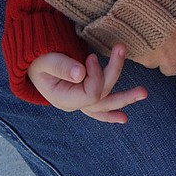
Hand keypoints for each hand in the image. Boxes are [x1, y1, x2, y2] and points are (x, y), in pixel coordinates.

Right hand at [27, 44, 146, 123]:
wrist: (31, 61)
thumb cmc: (37, 58)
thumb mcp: (45, 60)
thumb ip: (62, 65)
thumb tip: (81, 73)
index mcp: (63, 99)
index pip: (91, 93)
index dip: (96, 75)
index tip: (92, 57)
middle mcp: (73, 103)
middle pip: (102, 99)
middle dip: (123, 94)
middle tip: (144, 90)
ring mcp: (79, 101)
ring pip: (105, 102)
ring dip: (125, 98)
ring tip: (144, 93)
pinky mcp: (83, 94)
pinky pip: (98, 106)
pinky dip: (110, 111)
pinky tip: (123, 118)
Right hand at [140, 1, 175, 74]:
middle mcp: (169, 57)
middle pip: (172, 69)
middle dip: (170, 57)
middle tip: (165, 40)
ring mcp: (149, 58)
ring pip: (153, 63)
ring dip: (152, 53)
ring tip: (148, 33)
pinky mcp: (131, 55)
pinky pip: (137, 57)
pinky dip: (137, 48)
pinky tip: (135, 31)